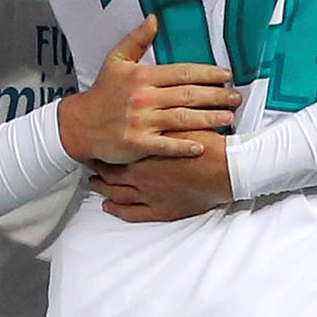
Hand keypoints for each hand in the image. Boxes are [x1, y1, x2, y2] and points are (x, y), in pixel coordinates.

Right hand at [56, 17, 238, 163]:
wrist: (79, 124)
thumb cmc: (101, 93)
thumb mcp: (115, 61)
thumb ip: (136, 40)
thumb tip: (154, 19)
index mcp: (142, 77)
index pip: (182, 72)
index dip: (207, 73)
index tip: (227, 75)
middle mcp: (143, 98)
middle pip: (188, 95)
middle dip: (216, 96)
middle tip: (236, 97)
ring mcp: (141, 122)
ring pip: (182, 119)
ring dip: (208, 118)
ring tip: (228, 118)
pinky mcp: (137, 143)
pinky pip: (166, 146)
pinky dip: (184, 146)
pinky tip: (202, 145)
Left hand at [89, 130, 232, 222]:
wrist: (226, 170)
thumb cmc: (206, 146)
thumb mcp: (179, 122)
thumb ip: (160, 116)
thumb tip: (146, 102)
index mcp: (143, 152)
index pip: (112, 150)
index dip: (101, 146)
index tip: (95, 142)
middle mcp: (140, 176)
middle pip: (109, 172)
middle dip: (98, 167)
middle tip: (90, 161)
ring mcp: (148, 195)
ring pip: (115, 193)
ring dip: (103, 188)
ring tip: (94, 182)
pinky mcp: (160, 210)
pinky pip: (130, 213)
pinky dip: (116, 209)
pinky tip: (109, 206)